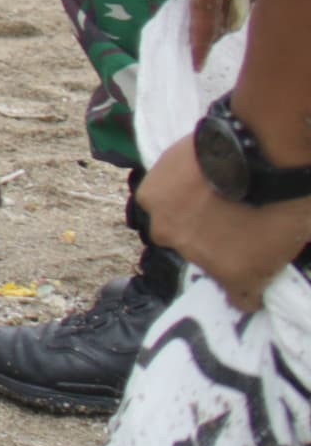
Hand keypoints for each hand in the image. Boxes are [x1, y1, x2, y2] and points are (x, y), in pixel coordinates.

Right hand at [140, 133, 310, 312]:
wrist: (262, 147)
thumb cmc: (291, 192)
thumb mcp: (297, 236)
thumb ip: (274, 255)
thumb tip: (266, 249)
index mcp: (236, 274)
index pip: (242, 298)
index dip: (250, 283)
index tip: (254, 265)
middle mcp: (193, 255)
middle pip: (201, 257)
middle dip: (214, 242)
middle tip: (233, 216)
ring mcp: (168, 225)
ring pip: (174, 228)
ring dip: (188, 216)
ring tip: (210, 192)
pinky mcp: (150, 196)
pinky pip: (159, 201)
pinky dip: (173, 192)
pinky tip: (193, 176)